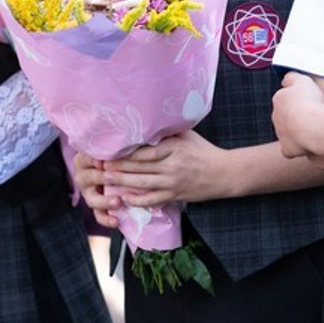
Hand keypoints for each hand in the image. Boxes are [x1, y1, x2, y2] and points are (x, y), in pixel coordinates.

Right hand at [71, 151, 119, 228]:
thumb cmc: (116, 153)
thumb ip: (115, 147)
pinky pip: (99, 215)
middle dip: (100, 178)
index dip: (94, 159)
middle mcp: (83, 177)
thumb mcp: (114, 147)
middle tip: (111, 177)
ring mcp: (89, 193)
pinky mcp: (97, 206)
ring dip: (105, 201)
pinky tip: (116, 222)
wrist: (118, 168)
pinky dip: (107, 219)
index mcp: (84, 159)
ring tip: (118, 202)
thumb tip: (124, 142)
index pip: (87, 158)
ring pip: (93, 199)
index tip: (103, 161)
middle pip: (88, 178)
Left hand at [102, 130, 225, 205]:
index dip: (125, 152)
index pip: (145, 150)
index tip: (110, 150)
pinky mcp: (175, 195)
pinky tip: (125, 199)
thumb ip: (168, 131)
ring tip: (106, 179)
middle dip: (118, 166)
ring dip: (122, 182)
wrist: (224, 173)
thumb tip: (147, 122)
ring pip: (142, 184)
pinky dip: (138, 200)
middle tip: (99, 165)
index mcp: (174, 148)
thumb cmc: (204, 151)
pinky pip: (152, 199)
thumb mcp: (188, 136)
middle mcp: (172, 165)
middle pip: (140, 167)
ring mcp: (173, 182)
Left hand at [272, 71, 323, 158]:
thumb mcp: (303, 80)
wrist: (312, 126)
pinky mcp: (286, 149)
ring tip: (313, 129)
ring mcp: (280, 134)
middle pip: (285, 116)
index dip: (298, 100)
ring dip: (297, 131)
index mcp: (279, 99)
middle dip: (295, 116)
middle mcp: (276, 117)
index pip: (285, 99)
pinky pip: (290, 148)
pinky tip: (308, 144)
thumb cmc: (310, 102)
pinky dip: (297, 147)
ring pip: (287, 132)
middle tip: (312, 116)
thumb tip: (285, 81)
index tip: (309, 102)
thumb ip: (292, 78)